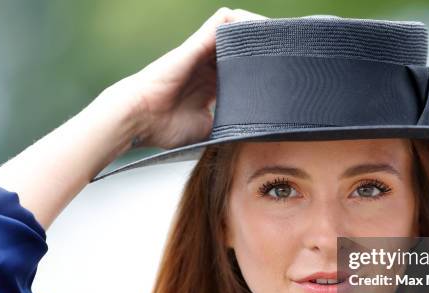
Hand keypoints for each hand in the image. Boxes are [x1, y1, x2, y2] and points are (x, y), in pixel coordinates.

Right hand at [106, 7, 267, 149]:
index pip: (243, 71)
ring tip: (280, 39)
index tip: (283, 77)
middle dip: (266, 50)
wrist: (139, 118)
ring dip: (257, 31)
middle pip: (243, 48)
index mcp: (212, 85)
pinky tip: (261, 28)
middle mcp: (209, 65)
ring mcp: (203, 53)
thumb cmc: (165, 127)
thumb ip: (228, 126)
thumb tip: (251, 136)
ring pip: (236, 30)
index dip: (263, 71)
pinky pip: (222, 21)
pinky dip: (242, 20)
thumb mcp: (207, 130)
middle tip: (289, 57)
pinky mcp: (197, 44)